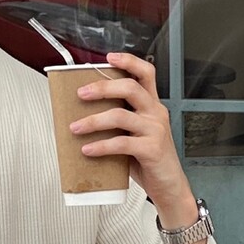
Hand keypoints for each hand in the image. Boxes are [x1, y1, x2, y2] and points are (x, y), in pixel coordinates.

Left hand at [70, 52, 196, 228]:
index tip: (108, 58)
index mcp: (152, 105)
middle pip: (130, 88)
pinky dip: (101, 146)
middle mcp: (155, 113)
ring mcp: (155, 130)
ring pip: (120, 116)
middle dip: (102, 88)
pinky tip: (87, 150)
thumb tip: (80, 116)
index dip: (128, 61)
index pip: (146, 73)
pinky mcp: (151, 149)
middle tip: (81, 94)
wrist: (168, 185)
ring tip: (75, 128)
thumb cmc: (147, 159)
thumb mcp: (134, 134)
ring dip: (93, 120)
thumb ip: (117, 122)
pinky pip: (121, 143)